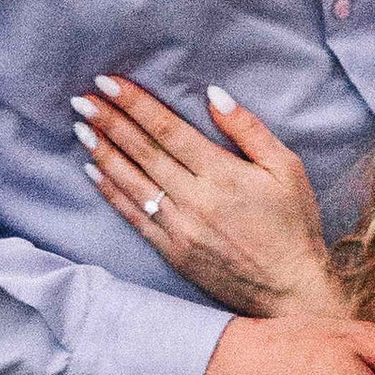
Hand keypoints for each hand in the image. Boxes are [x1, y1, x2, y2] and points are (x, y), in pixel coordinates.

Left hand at [75, 76, 341, 317]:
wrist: (290, 291)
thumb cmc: (293, 224)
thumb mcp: (286, 168)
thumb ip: (248, 129)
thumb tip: (213, 94)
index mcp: (223, 174)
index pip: (168, 130)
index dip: (136, 104)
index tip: (108, 83)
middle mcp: (195, 200)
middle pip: (144, 152)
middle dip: (110, 122)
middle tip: (82, 99)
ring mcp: (180, 229)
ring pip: (133, 183)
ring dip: (104, 153)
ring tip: (80, 128)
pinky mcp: (173, 252)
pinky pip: (135, 217)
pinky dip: (111, 193)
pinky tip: (93, 172)